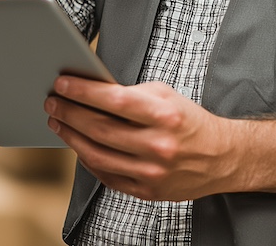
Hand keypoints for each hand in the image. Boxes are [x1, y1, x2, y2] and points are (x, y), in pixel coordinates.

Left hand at [45, 76, 244, 201]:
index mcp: (164, 115)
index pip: (114, 100)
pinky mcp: (147, 191)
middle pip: (100, 128)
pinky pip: (106, 176)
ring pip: (97, 155)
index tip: (62, 84)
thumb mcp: (166, 96)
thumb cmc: (189, 122)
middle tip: (53, 103)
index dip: (83, 91)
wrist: (222, 158)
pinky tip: (78, 146)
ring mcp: (152, 172)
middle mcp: (158, 145)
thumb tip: (92, 91)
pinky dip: (87, 160)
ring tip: (58, 122)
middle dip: (69, 113)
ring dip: (71, 138)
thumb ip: (131, 94)